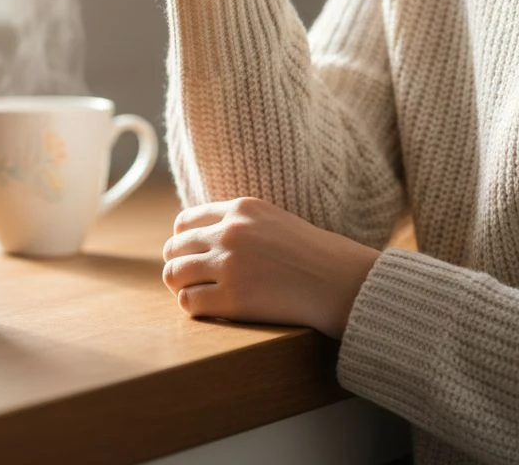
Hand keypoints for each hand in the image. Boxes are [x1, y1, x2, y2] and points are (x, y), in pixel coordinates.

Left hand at [161, 197, 380, 339]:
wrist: (344, 283)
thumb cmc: (313, 256)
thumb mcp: (272, 221)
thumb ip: (238, 222)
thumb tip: (197, 237)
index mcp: (240, 209)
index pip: (184, 223)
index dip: (182, 242)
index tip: (190, 257)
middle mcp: (230, 233)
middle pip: (174, 248)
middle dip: (178, 265)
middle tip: (190, 280)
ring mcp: (229, 265)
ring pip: (175, 274)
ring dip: (181, 287)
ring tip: (195, 294)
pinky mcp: (233, 298)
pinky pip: (189, 302)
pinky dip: (193, 307)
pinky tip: (208, 309)